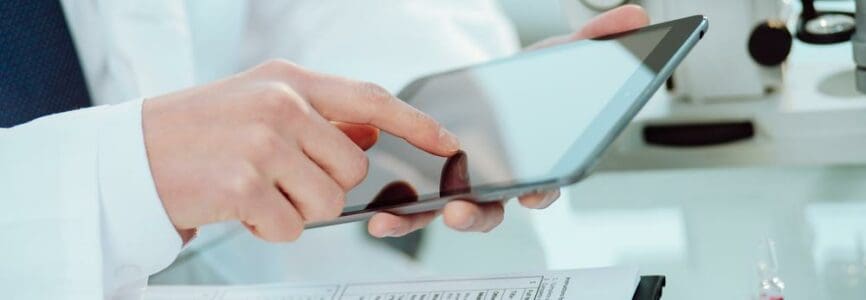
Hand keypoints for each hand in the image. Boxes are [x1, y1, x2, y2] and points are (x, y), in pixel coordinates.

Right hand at [143, 60, 459, 242]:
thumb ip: (320, 116)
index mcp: (289, 80)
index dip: (415, 123)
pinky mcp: (244, 184)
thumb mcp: (259, 102)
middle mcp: (281, 105)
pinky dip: (270, 228)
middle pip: (355, 166)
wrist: (130, 156)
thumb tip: (373, 133)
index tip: (447, 143)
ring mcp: (263, 143)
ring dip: (298, 209)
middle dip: (326, 185)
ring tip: (257, 190)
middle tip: (282, 179)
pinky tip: (240, 207)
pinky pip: (292, 227)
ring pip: (329, 201)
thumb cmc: (198, 130)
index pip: (371, 99)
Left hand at [366, 4, 650, 237]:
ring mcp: (466, 186)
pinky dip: (397, 214)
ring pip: (450, 214)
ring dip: (425, 221)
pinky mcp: (430, 183)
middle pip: (494, 209)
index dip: (541, 193)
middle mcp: (502, 183)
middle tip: (462, 213)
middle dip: (478, 215)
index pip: (544, 185)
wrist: (489, 87)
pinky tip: (376, 215)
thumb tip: (636, 17)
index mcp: (535, 162)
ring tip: (398, 220)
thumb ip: (597, 42)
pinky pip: (416, 207)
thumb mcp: (561, 57)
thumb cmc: (531, 83)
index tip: (536, 196)